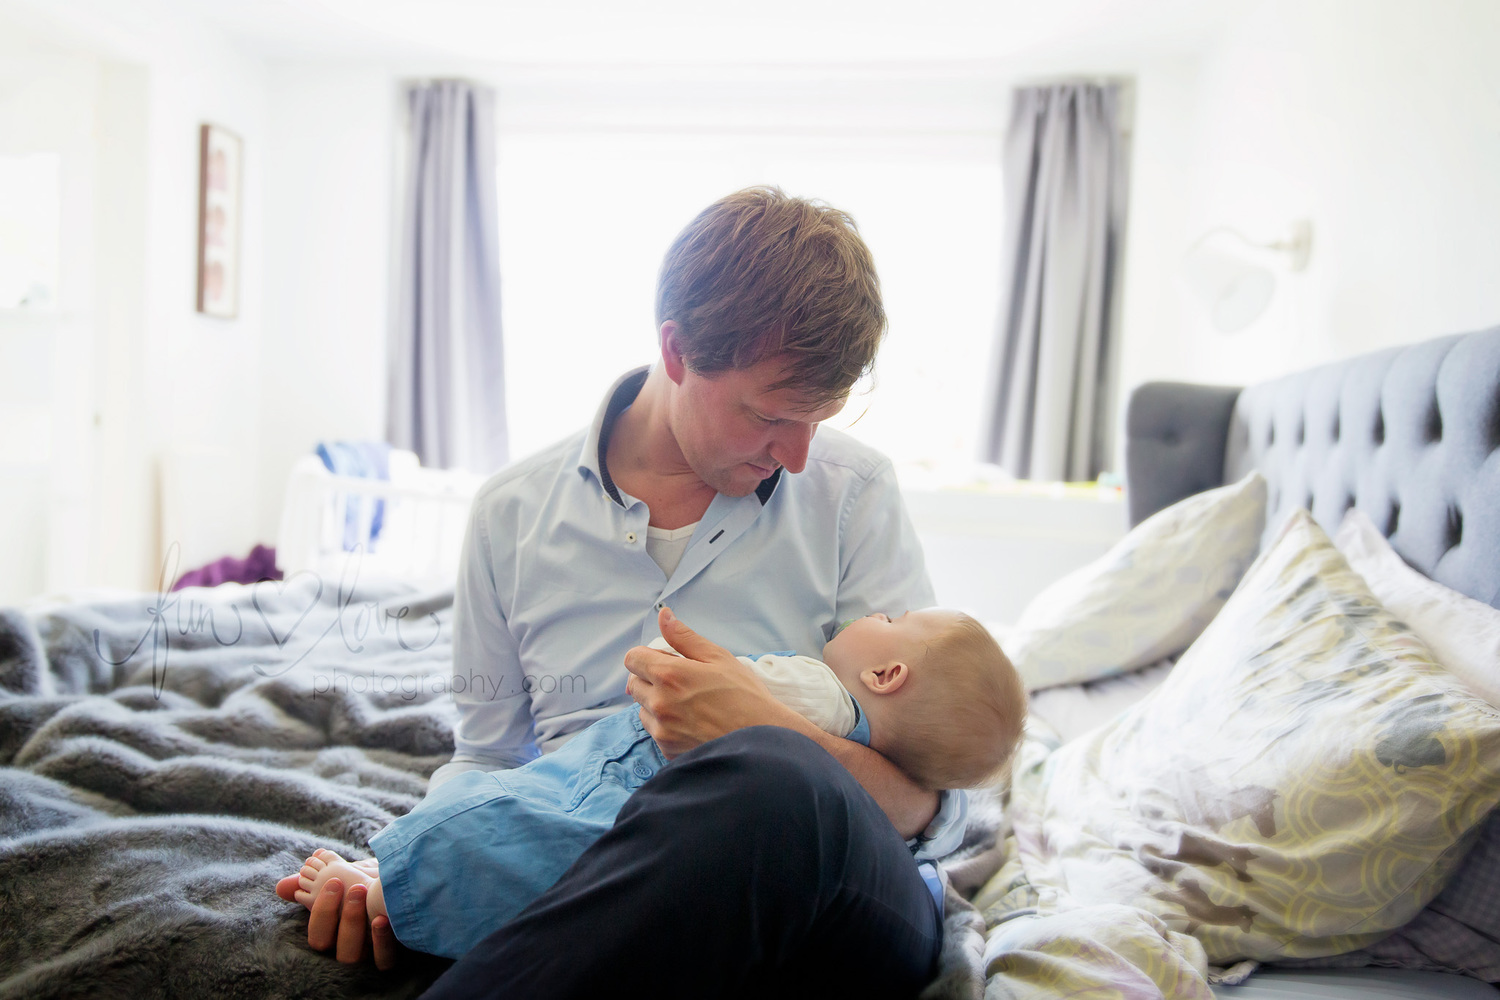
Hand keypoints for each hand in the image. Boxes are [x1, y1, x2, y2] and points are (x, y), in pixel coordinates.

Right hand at [275, 868, 400, 968]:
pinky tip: (383, 918)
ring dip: (355, 926)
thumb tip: (283, 887)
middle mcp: (353, 947)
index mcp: (337, 932)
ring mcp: (373, 952)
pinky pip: (384, 960)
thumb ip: (316, 883)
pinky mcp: (397, 952)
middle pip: (337, 950)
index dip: (322, 913)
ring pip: (354, 957)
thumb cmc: (374, 882)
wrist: (412, 880)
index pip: (318, 938)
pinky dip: (382, 942)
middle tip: (352, 886)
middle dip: (340, 918)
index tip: (333, 880)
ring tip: (364, 894)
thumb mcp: (347, 879)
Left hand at [624, 607, 797, 757]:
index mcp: (669, 674)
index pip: (633, 659)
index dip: (646, 656)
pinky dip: (666, 726)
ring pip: (643, 709)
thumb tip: (663, 615)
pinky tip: (693, 724)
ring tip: (689, 705)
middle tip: (680, 682)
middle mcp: (659, 703)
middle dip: (650, 679)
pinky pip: (656, 732)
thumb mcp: (718, 657)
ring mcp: (662, 729)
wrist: (761, 741)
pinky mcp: (668, 750)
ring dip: (656, 704)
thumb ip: (684, 637)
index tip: (664, 660)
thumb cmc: (744, 696)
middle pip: (634, 684)